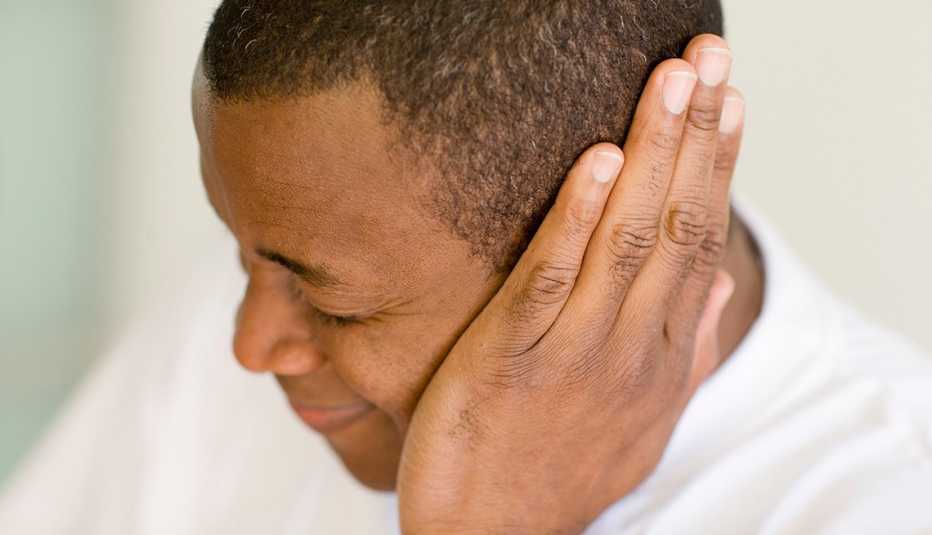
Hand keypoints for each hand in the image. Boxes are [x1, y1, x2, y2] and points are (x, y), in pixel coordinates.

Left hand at [397, 34, 744, 533]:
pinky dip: (575, 220)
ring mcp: (576, 354)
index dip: (718, 165)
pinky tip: (594, 163)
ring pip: (627, 241)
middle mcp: (632, 347)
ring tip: (670, 83)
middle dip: (697, 136)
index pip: (701, 239)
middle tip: (711, 58)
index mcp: (662, 354)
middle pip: (676, 225)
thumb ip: (684, 350)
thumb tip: (718, 286)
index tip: (732, 101)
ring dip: (652, 156)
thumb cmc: (561, 468)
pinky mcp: (512, 362)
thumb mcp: (641, 418)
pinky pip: (550, 282)